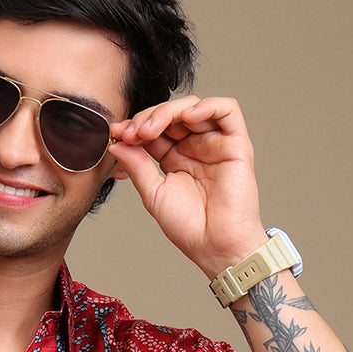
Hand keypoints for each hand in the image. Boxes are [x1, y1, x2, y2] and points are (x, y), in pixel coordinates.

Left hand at [109, 95, 268, 278]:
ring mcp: (215, 143)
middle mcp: (195, 147)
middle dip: (148, 117)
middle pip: (171, 114)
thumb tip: (116, 142)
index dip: (135, 126)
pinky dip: (207, 106)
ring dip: (169, 111)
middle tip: (132, 132)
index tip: (117, 133)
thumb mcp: (153, 193)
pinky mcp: (236, 143)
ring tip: (151, 129)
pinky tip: (187, 117)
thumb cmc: (189, 226)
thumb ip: (136, 166)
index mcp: (175, 157)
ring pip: (194, 107)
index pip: (154, 129)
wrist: (215, 245)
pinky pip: (227, 110)